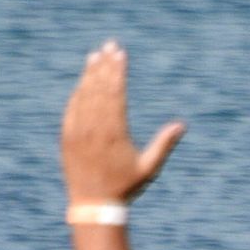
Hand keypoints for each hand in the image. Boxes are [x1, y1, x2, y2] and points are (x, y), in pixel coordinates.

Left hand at [61, 40, 185, 204]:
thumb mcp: (149, 168)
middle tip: (110, 45)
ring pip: (84, 94)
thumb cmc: (125, 187)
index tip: (121, 54)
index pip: (115, 92)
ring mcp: (78, 130)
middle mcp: (94, 127)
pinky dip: (79, 91)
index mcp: (114, 132)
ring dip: (90, 73)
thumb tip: (182, 125)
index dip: (118, 71)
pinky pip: (72, 106)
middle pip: (99, 87)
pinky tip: (84, 81)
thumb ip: (164, 144)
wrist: (93, 204)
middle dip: (105, 65)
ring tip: (96, 55)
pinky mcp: (67, 135)